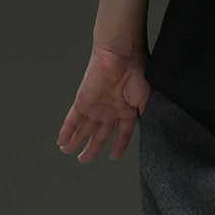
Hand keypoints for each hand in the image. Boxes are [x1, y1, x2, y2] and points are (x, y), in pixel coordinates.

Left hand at [57, 44, 151, 162]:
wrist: (123, 54)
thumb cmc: (139, 72)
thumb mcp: (148, 101)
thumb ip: (147, 118)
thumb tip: (153, 136)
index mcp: (127, 110)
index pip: (121, 134)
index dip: (118, 146)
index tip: (113, 156)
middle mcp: (110, 109)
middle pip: (99, 133)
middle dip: (91, 147)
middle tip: (83, 159)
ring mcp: (96, 105)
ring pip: (84, 128)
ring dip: (76, 141)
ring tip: (68, 152)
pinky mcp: (83, 100)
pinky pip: (72, 119)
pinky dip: (67, 131)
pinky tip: (62, 141)